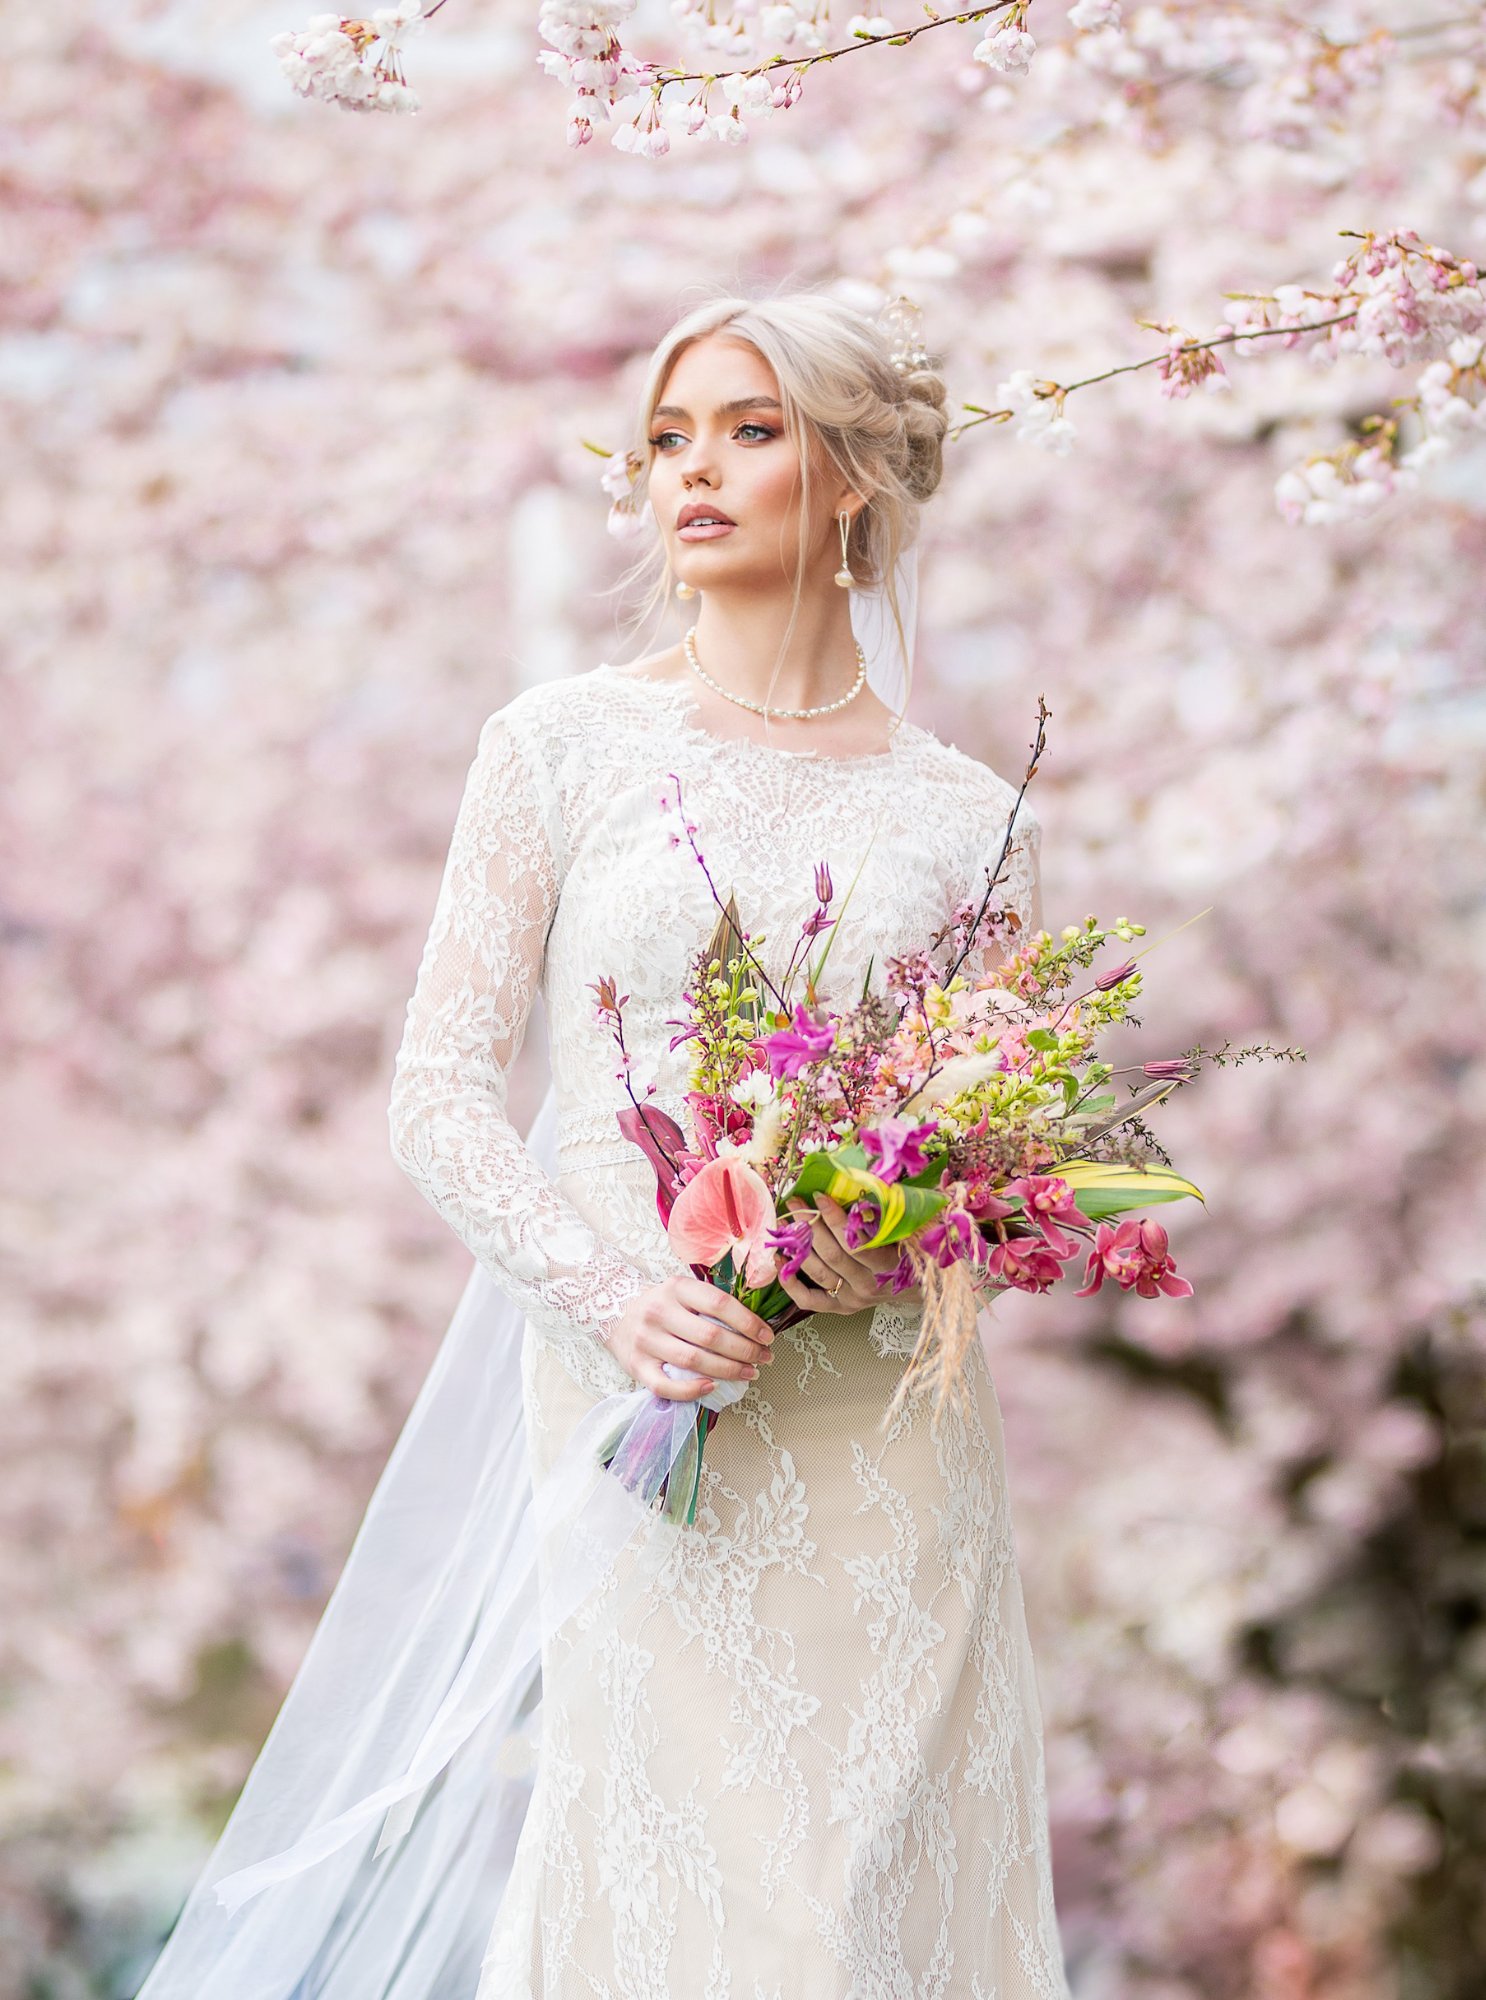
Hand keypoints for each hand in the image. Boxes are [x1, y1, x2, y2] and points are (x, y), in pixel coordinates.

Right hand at [603, 1273, 774, 1400]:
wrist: (613, 1311)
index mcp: (676, 1288)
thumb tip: (754, 1326)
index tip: (767, 1336)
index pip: (719, 1304)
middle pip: (710, 1336)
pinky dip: (691, 1390)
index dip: (748, 1322)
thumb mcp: (683, 1291)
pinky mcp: (636, 1366)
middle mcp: (659, 1312)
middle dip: (745, 1350)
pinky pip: (666, 1386)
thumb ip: (711, 1303)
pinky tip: (711, 1387)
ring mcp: (646, 1341)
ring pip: (693, 1361)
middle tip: (763, 1358)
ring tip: (748, 1373)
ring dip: (727, 1370)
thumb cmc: (661, 1304)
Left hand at [777, 1194, 912, 1315]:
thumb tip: (872, 1181)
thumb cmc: (914, 1252)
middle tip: (797, 1201)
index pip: (856, 1243)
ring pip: (818, 1272)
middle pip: (832, 1255)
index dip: (835, 1219)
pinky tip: (780, 1259)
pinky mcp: (840, 1307)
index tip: (820, 1196)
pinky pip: (809, 1299)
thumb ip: (894, 1213)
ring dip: (797, 1246)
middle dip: (811, 1225)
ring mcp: (852, 1298)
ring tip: (784, 1222)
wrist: (919, 1286)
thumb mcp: (913, 1231)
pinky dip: (790, 1282)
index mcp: (888, 1267)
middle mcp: (868, 1285)